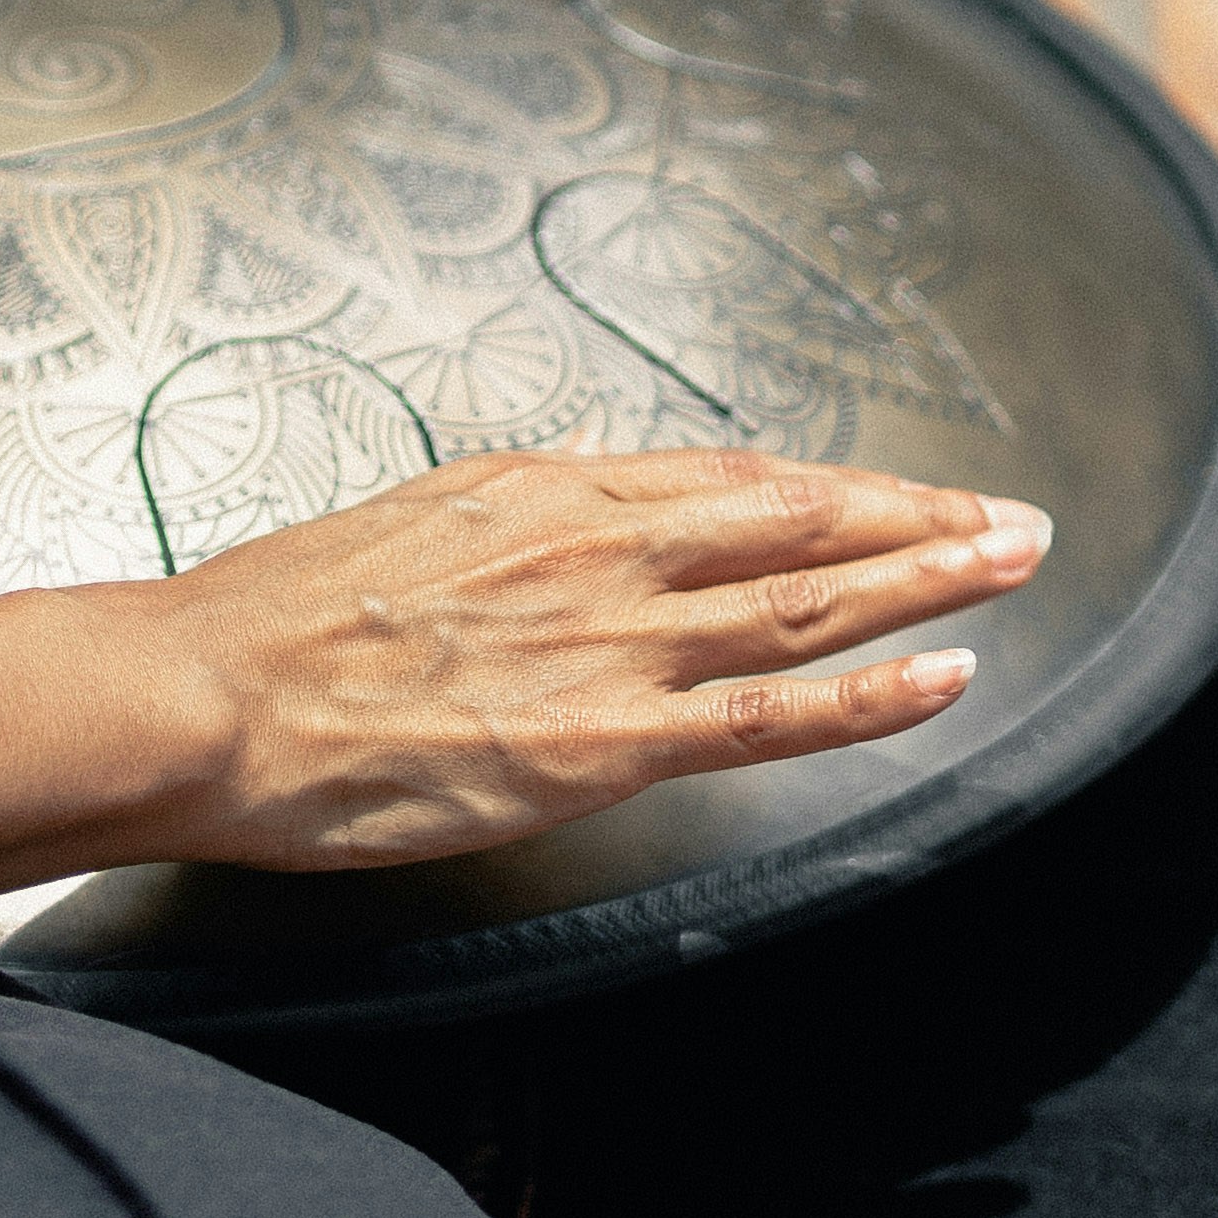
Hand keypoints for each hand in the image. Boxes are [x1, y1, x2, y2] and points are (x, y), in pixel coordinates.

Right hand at [124, 450, 1047, 872]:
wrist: (204, 694)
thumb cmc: (273, 621)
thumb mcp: (402, 518)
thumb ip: (506, 507)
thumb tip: (571, 476)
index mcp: (545, 493)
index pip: (726, 479)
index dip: (830, 485)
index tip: (898, 490)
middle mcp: (598, 549)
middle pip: (796, 522)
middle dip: (916, 518)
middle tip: (1012, 519)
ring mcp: (609, 642)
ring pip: (808, 602)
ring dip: (927, 580)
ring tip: (1013, 566)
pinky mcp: (601, 740)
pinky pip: (770, 716)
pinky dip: (871, 695)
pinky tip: (947, 677)